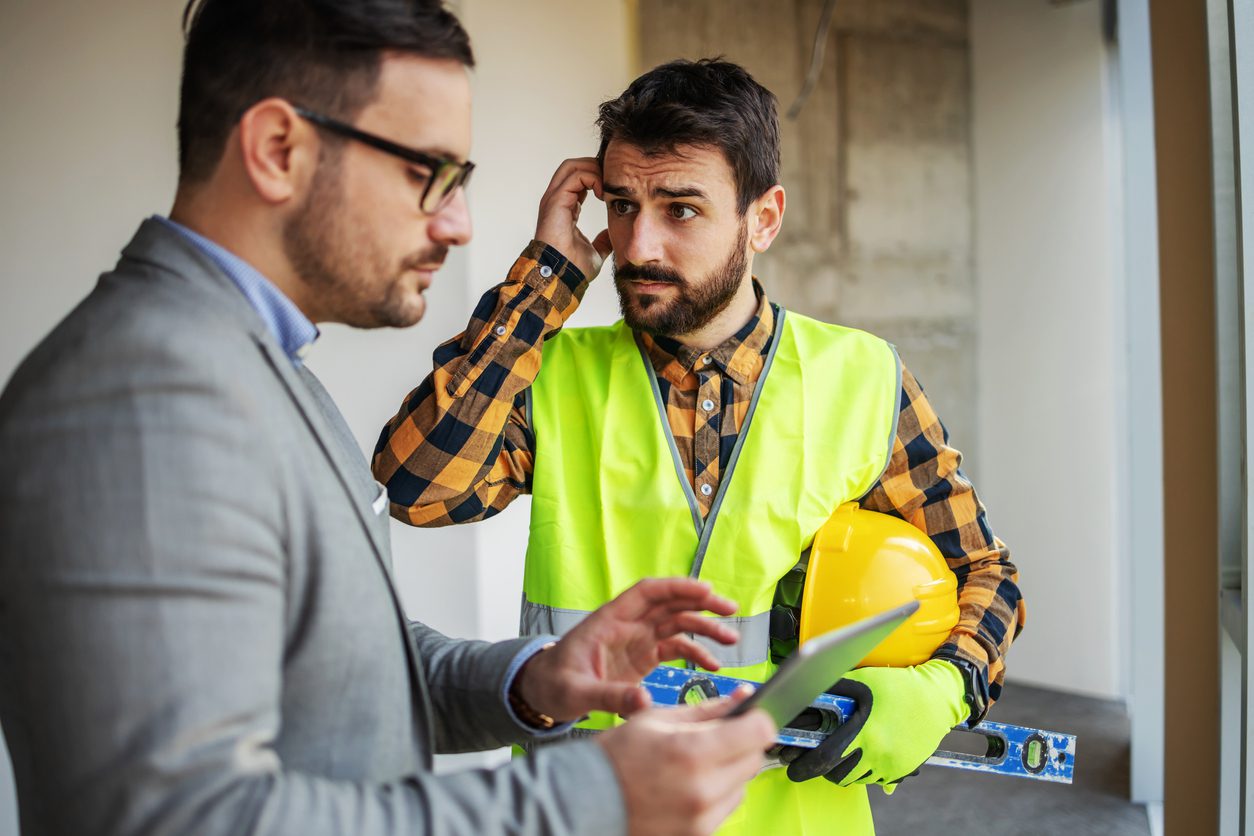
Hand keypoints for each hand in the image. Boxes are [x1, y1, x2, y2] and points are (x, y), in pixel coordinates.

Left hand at [514, 577, 740, 721]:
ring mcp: (637, 640)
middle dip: (701, 602)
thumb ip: (610, 697)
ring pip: (677, 623)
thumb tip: (645, 703)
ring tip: (731, 639)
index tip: (705, 589)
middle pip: (670, 603)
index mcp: (609, 620)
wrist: (543, 692)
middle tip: (730, 609)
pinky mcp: (643, 657)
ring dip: (705, 627)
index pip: (647, 592)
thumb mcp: (576, 692)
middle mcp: (628, 625)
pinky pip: (675, 648)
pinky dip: (696, 653)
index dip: (677, 587)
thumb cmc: (553, 684)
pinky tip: (713, 664)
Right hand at [535, 157, 611, 279]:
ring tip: (607, 187)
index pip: (579, 180)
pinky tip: (602, 193)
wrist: (562, 277)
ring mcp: (554, 199)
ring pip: (573, 166)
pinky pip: (575, 174)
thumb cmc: (574, 269)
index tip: (613, 191)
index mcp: (564, 209)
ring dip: (594, 170)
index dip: (597, 178)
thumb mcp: (595, 252)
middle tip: (612, 182)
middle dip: (595, 167)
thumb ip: (603, 241)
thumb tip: (612, 234)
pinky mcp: (555, 200)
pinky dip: (592, 177)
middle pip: (574, 167)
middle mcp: (556, 200)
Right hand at [598, 689, 776, 835]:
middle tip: (717, 736)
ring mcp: (702, 819)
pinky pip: (725, 808)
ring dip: (730, 770)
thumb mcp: (658, 720)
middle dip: (742, 742)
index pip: (758, 732)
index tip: (751, 715)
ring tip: (694, 764)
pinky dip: (716, 793)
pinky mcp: (699, 835)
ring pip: (743, 785)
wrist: (586, 802)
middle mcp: (703, 790)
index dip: (757, 718)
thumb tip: (741, 697)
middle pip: (754, 759)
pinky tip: (689, 784)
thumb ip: (706, 709)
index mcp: (692, 753)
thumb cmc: (615, 758)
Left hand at [783, 659, 967, 788]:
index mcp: (866, 732)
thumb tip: (805, 691)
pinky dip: (860, 771)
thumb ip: (833, 687)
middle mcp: (879, 753)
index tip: (793, 765)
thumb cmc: (900, 687)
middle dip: (820, 769)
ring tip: (835, 754)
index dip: (805, 764)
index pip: (826, 758)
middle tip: (812, 759)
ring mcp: (891, 765)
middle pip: (837, 774)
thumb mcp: (863, 681)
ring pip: (854, 779)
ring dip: (840, 771)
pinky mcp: (901, 771)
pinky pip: (873, 779)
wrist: (937, 699)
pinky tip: (858, 754)